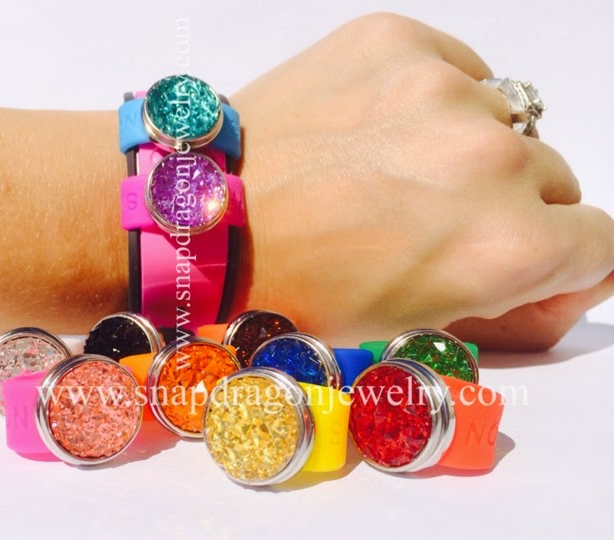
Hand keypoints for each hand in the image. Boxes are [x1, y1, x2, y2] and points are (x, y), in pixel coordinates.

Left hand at [229, 13, 613, 347]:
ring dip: (469, 152)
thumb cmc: (303, 285)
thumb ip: (510, 295)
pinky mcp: (397, 42)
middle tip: (433, 220)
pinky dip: (435, 103)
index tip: (529, 258)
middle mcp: (491, 163)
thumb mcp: (416, 321)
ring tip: (394, 172)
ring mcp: (444, 92)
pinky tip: (380, 130)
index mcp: (504, 249)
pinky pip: (459, 71)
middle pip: (554, 180)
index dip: (564, 259)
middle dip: (509, 208)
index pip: (600, 245)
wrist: (212, 214)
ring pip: (508, 124)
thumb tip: (567, 271)